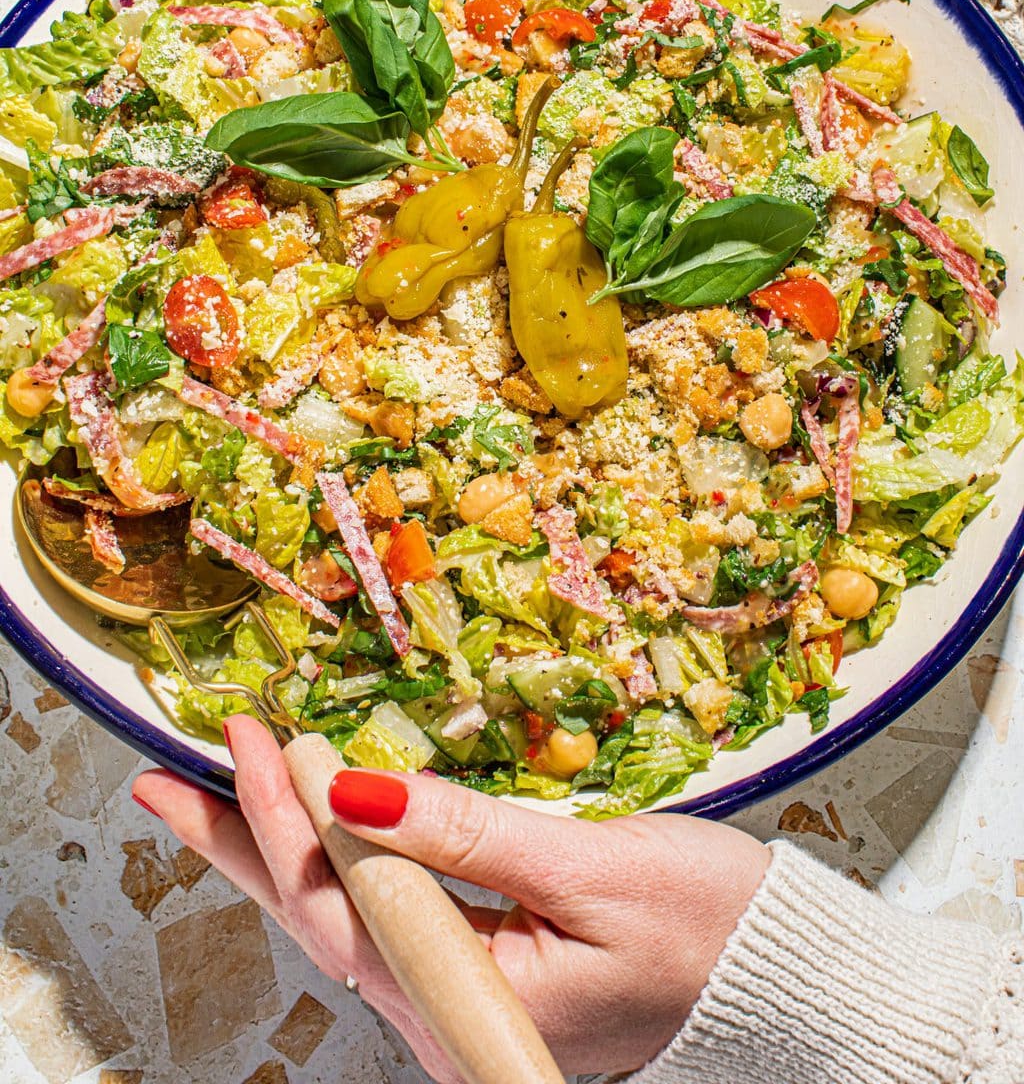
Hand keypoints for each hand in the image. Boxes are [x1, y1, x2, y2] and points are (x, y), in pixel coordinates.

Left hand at [134, 716, 768, 1080]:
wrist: (785, 980)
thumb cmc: (714, 931)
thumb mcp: (594, 870)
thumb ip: (466, 834)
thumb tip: (352, 788)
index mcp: (475, 1006)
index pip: (347, 906)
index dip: (288, 821)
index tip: (255, 740)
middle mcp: (453, 1017)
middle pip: (322, 921)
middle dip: (242, 845)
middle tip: (166, 784)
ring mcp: (467, 1001)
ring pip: (347, 916)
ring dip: (281, 850)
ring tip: (215, 798)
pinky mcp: (488, 973)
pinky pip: (388, 915)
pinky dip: (341, 862)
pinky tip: (312, 833)